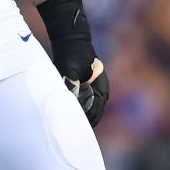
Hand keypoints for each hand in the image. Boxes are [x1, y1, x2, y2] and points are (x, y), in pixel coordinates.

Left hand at [37, 0, 109, 126]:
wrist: (70, 36)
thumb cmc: (71, 52)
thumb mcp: (69, 68)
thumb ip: (70, 83)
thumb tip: (69, 99)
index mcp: (100, 86)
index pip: (95, 111)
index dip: (86, 122)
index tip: (76, 130)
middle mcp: (101, 88)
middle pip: (94, 111)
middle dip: (85, 122)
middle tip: (72, 134)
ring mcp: (95, 85)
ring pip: (90, 106)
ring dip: (82, 115)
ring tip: (70, 126)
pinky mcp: (87, 82)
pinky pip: (85, 100)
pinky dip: (79, 107)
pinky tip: (68, 112)